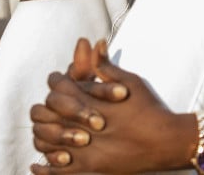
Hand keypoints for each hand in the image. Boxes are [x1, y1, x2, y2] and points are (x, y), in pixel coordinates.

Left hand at [30, 39, 182, 173]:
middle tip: (50, 108)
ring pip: (48, 140)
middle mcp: (83, 122)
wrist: (167, 141)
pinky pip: (58, 171)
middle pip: (47, 111)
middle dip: (46, 108)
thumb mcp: (130, 81)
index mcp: (90, 99)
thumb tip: (94, 42)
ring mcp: (85, 147)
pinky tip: (36, 166)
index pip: (58, 85)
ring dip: (42, 134)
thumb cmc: (151, 109)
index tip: (60, 83)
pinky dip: (44, 169)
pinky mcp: (90, 167)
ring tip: (42, 131)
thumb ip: (105, 65)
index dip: (56, 82)